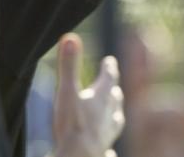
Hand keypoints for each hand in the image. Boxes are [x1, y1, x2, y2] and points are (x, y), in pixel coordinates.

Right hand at [52, 33, 124, 156]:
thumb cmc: (72, 126)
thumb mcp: (67, 92)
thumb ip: (69, 66)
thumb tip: (70, 38)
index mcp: (100, 98)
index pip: (108, 78)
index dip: (109, 68)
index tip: (110, 61)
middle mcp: (108, 116)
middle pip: (114, 99)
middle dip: (113, 90)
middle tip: (114, 85)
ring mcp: (107, 135)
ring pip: (116, 121)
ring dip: (115, 114)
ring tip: (116, 114)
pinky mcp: (102, 152)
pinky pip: (109, 147)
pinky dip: (109, 146)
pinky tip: (110, 151)